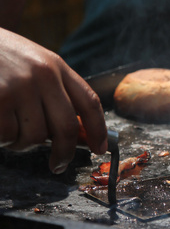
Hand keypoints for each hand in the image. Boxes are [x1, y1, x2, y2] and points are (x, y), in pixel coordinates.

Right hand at [0, 28, 106, 172]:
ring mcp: (19, 86)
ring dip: (22, 143)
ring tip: (10, 127)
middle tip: (58, 164)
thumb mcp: (34, 64)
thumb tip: (75, 132)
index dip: (99, 129)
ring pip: (35, 137)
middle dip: (65, 152)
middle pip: (67, 127)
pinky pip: (7, 136)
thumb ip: (54, 92)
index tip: (101, 148)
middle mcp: (43, 75)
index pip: (89, 102)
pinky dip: (2, 139)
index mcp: (56, 66)